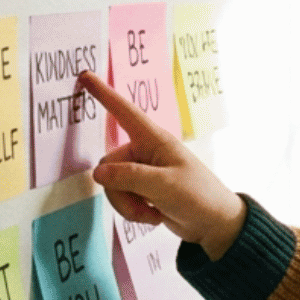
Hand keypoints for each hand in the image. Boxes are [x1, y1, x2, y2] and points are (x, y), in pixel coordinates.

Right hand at [77, 71, 245, 259]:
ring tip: (152, 212)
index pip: (124, 112)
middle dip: (120, 191)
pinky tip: (154, 215)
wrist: (213, 223)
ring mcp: (143, 172)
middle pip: (110, 166)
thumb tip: (97, 173)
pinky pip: (121, 198)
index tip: (86, 76)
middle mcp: (146, 152)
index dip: (104, 94)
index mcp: (154, 140)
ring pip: (112, 185)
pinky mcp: (142, 190)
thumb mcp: (164, 185)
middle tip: (145, 205)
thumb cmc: (198, 196)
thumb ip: (129, 177)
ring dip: (127, 204)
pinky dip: (133, 210)